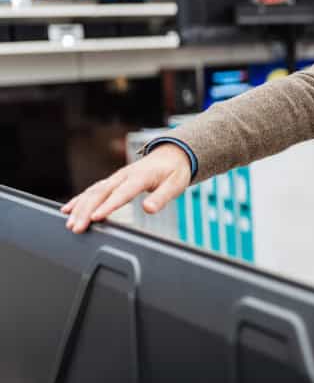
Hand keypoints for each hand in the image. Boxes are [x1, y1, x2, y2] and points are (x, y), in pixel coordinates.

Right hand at [62, 143, 192, 232]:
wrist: (172, 155)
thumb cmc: (174, 171)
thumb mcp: (176, 184)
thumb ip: (162, 197)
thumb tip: (149, 209)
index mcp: (140, 176)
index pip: (122, 193)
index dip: (108, 205)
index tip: (95, 218)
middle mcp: (124, 176)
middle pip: (101, 193)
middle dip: (86, 210)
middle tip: (76, 227)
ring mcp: (116, 178)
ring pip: (93, 191)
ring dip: (80, 207)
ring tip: (70, 224)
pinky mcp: (113, 181)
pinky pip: (93, 190)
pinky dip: (80, 200)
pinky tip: (68, 210)